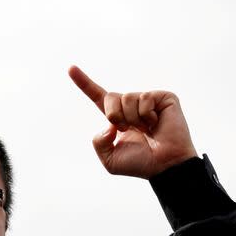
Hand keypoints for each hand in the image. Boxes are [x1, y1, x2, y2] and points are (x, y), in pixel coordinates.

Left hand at [68, 65, 197, 177]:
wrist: (165, 167)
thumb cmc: (141, 164)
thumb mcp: (110, 159)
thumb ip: (99, 142)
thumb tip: (109, 123)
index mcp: (116, 117)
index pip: (97, 96)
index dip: (84, 83)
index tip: (70, 68)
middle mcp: (130, 105)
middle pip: (110, 97)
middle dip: (115, 116)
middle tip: (129, 130)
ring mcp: (147, 100)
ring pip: (127, 98)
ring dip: (133, 119)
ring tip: (147, 130)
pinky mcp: (163, 97)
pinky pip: (145, 98)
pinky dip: (147, 115)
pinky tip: (157, 124)